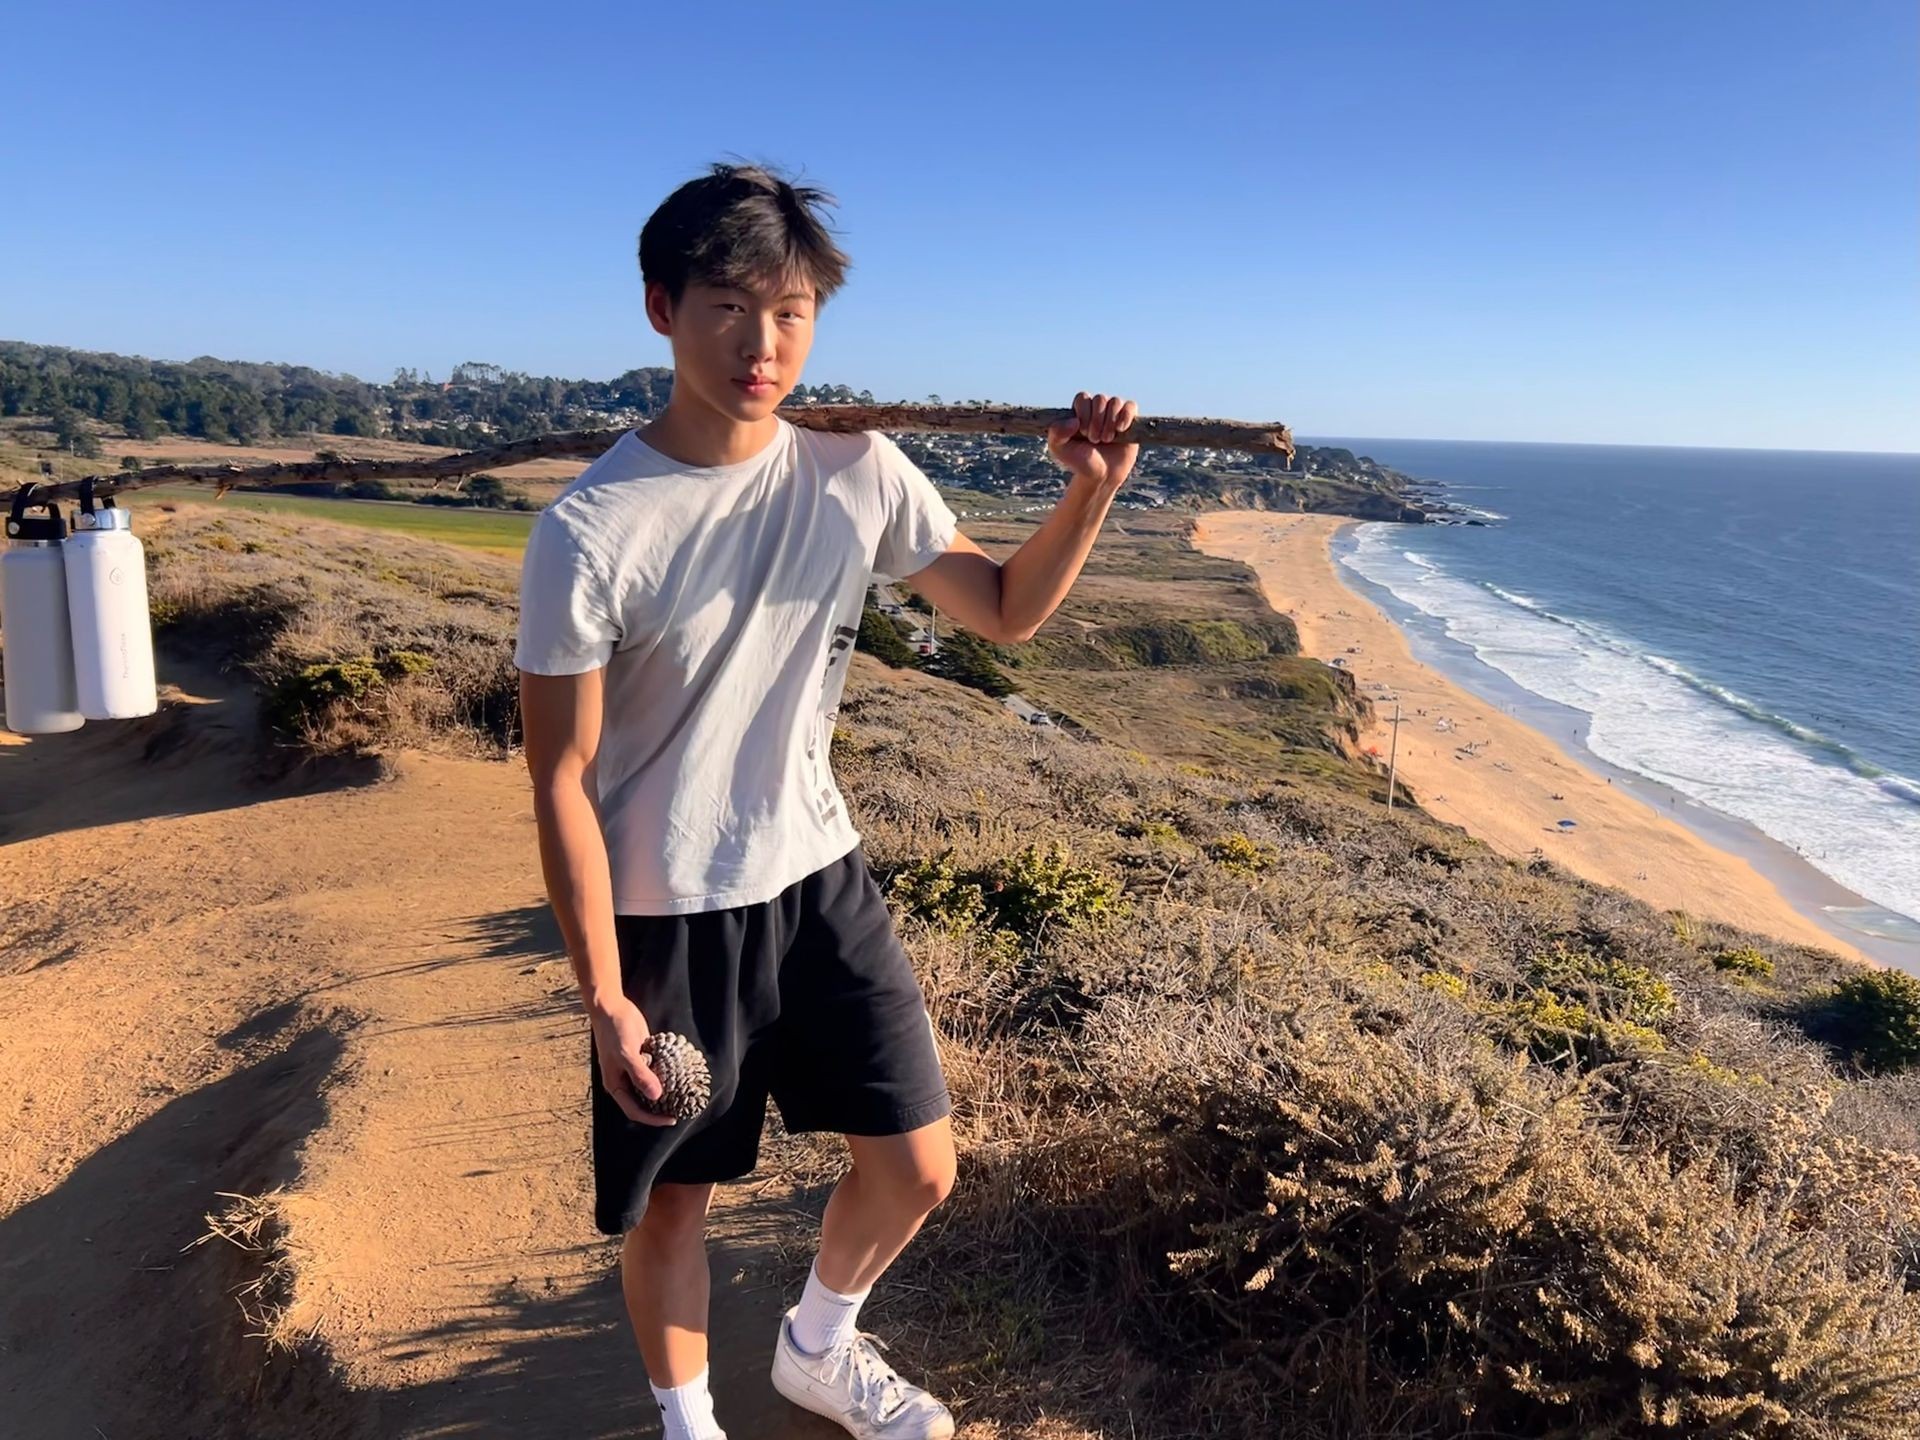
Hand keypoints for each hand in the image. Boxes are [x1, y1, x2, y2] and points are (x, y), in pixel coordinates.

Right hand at [589, 995, 675, 1125]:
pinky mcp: (643, 1057)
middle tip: (681, 1108)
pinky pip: (656, 1070)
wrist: (612, 1007)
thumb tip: (656, 1095)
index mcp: (615, 1084)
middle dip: (660, 1107)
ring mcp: (634, 1068)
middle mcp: (624, 1080)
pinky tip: (680, 1074)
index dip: (652, 1118)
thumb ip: (640, 1075)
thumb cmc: (614, 1031)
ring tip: (683, 1094)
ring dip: (665, 1090)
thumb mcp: (627, 1053)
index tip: (672, 1119)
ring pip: (651, 1086)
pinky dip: (666, 1073)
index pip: (634, 1110)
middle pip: (643, 1101)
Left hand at [1046, 390, 1138, 488]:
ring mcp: (1115, 414)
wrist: (1101, 476)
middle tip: (1094, 440)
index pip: (1083, 397)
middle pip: (1100, 399)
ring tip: (1107, 440)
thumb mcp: (1059, 450)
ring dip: (1110, 422)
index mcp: (1080, 411)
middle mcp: (1098, 409)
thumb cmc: (1080, 462)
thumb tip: (1074, 421)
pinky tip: (1120, 429)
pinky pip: (1131, 406)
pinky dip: (1126, 415)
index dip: (1084, 413)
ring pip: (1115, 402)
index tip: (1082, 432)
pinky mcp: (1130, 421)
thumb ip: (1056, 433)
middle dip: (1097, 421)